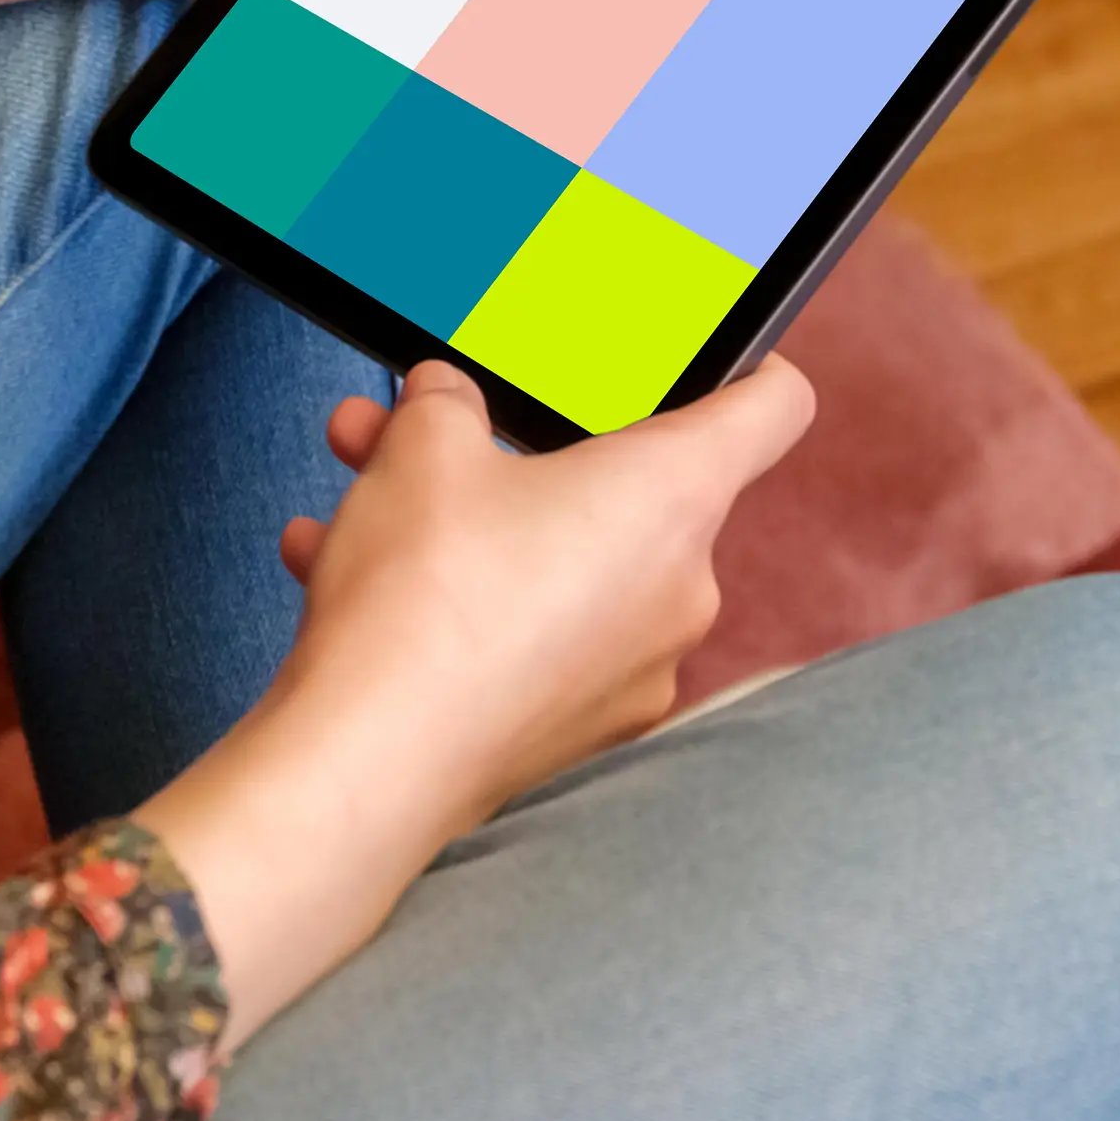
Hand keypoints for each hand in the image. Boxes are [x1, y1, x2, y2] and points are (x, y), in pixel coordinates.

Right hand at [142, 353, 816, 1037]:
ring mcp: (635, 672)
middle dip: (523, 452)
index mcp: (675, 497)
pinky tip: (348, 580)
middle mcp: (680, 590)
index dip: (748, 366)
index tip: (709, 359)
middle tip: (438, 431)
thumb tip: (443, 400)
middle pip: (629, 490)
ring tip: (365, 501)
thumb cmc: (425, 597)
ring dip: (473, 526)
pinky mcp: (576, 731)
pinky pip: (529, 639)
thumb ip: (444, 403)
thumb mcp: (422, 447)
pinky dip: (460, 605)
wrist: (372, 761)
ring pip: (562, 567)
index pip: (771, 407)